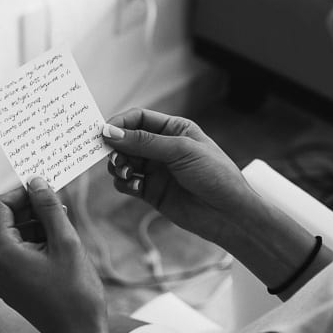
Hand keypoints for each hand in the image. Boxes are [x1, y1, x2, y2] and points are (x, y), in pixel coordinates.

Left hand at [0, 177, 107, 332]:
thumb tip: (36, 181)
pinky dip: (35, 244)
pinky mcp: (11, 287)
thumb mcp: (66, 242)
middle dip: (30, 210)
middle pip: (3, 221)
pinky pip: (17, 255)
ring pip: (12, 237)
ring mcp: (1, 279)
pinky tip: (59, 248)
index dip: (21, 193)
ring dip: (35, 227)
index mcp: (2, 254)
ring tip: (64, 231)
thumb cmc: (76, 292)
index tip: (47, 191)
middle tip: (61, 208)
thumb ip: (49, 208)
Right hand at [102, 108, 256, 245]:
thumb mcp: (181, 150)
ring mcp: (156, 170)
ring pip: (123, 162)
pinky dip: (125, 183)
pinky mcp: (151, 191)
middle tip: (116, 158)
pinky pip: (127, 183)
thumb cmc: (215, 175)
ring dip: (119, 166)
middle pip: (126, 140)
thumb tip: (111, 133)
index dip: (119, 124)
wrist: (228, 213)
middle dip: (116, 148)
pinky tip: (137, 186)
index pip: (138, 118)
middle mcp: (162, 148)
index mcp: (174, 129)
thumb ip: (145, 142)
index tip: (103, 133)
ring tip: (127, 173)